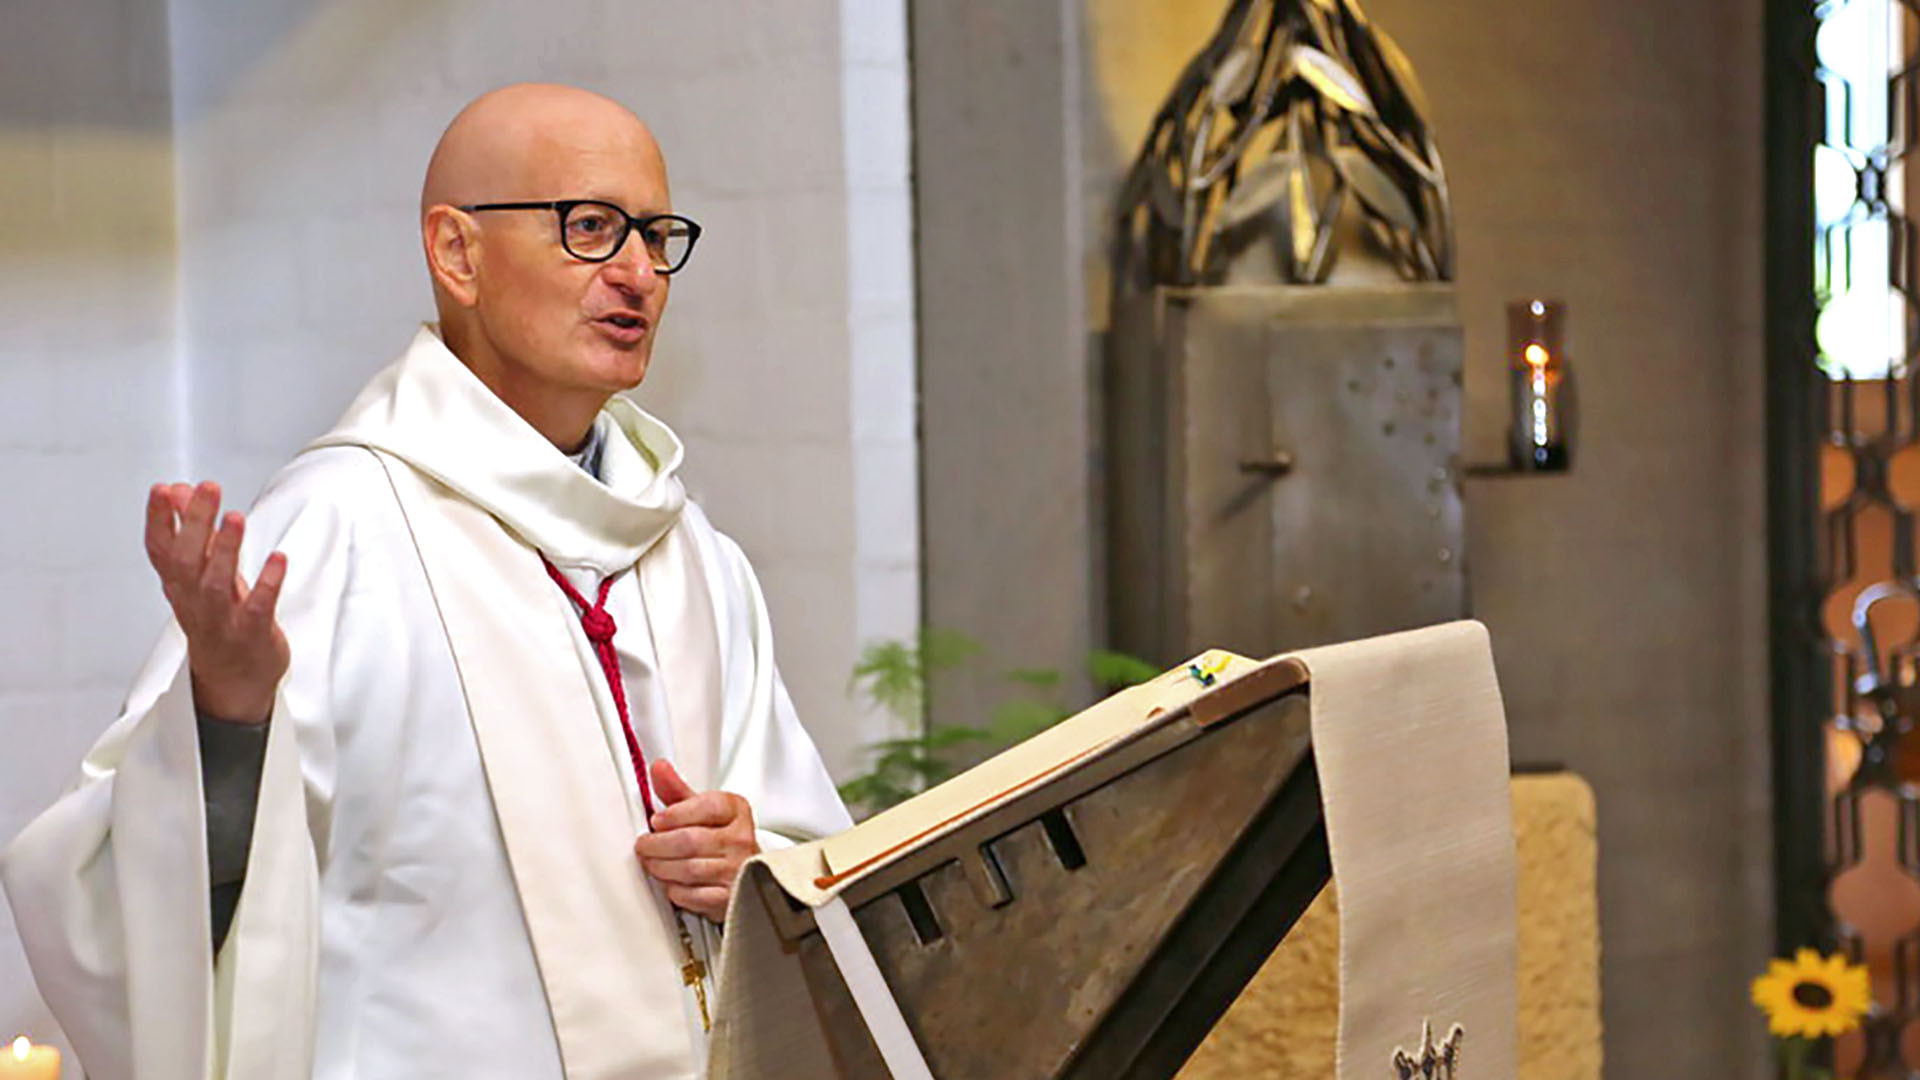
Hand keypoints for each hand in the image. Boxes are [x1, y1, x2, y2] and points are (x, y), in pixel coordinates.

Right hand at [144, 482, 289, 724]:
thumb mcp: (200, 574)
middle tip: (208, 489)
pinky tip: (278, 558)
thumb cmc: (218, 619)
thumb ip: (192, 532)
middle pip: (187, 560)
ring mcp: (223, 618)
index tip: (162, 490)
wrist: (233, 679)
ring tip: (235, 517)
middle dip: (195, 523)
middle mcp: (195, 600)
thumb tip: (179, 491)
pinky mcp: (253, 632)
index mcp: (180, 584)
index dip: (158, 520)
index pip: (161, 549)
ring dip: (226, 549)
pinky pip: (259, 607)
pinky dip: (268, 582)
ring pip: (217, 583)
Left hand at [633, 759, 759, 920]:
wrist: (745, 875)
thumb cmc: (722, 841)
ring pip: (688, 869)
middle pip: (690, 840)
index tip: (657, 820)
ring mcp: (737, 870)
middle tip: (644, 845)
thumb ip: (677, 792)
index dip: (675, 814)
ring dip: (660, 867)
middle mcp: (741, 839)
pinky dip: (675, 891)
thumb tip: (658, 768)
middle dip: (657, 845)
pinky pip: (693, 896)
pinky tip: (671, 883)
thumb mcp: (702, 811)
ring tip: (652, 863)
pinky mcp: (730, 898)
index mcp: (736, 811)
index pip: (707, 806)